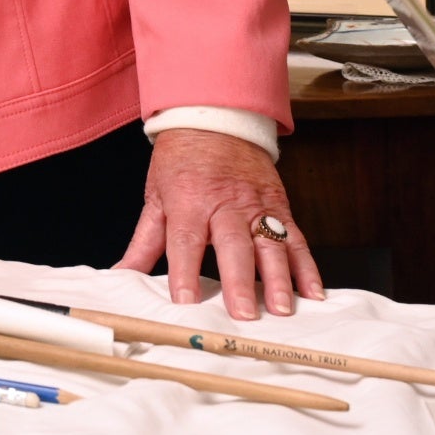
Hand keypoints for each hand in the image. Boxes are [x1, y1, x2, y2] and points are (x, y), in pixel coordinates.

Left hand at [116, 129, 326, 318]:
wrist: (216, 120)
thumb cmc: (181, 162)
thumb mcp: (156, 196)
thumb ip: (144, 242)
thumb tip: (122, 274)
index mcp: (189, 201)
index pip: (185, 240)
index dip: (185, 272)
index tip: (186, 301)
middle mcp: (226, 204)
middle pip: (233, 246)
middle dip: (239, 282)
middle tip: (243, 314)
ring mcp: (257, 207)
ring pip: (271, 245)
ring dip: (279, 280)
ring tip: (281, 309)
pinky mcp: (281, 208)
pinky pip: (297, 240)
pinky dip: (307, 267)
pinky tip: (312, 292)